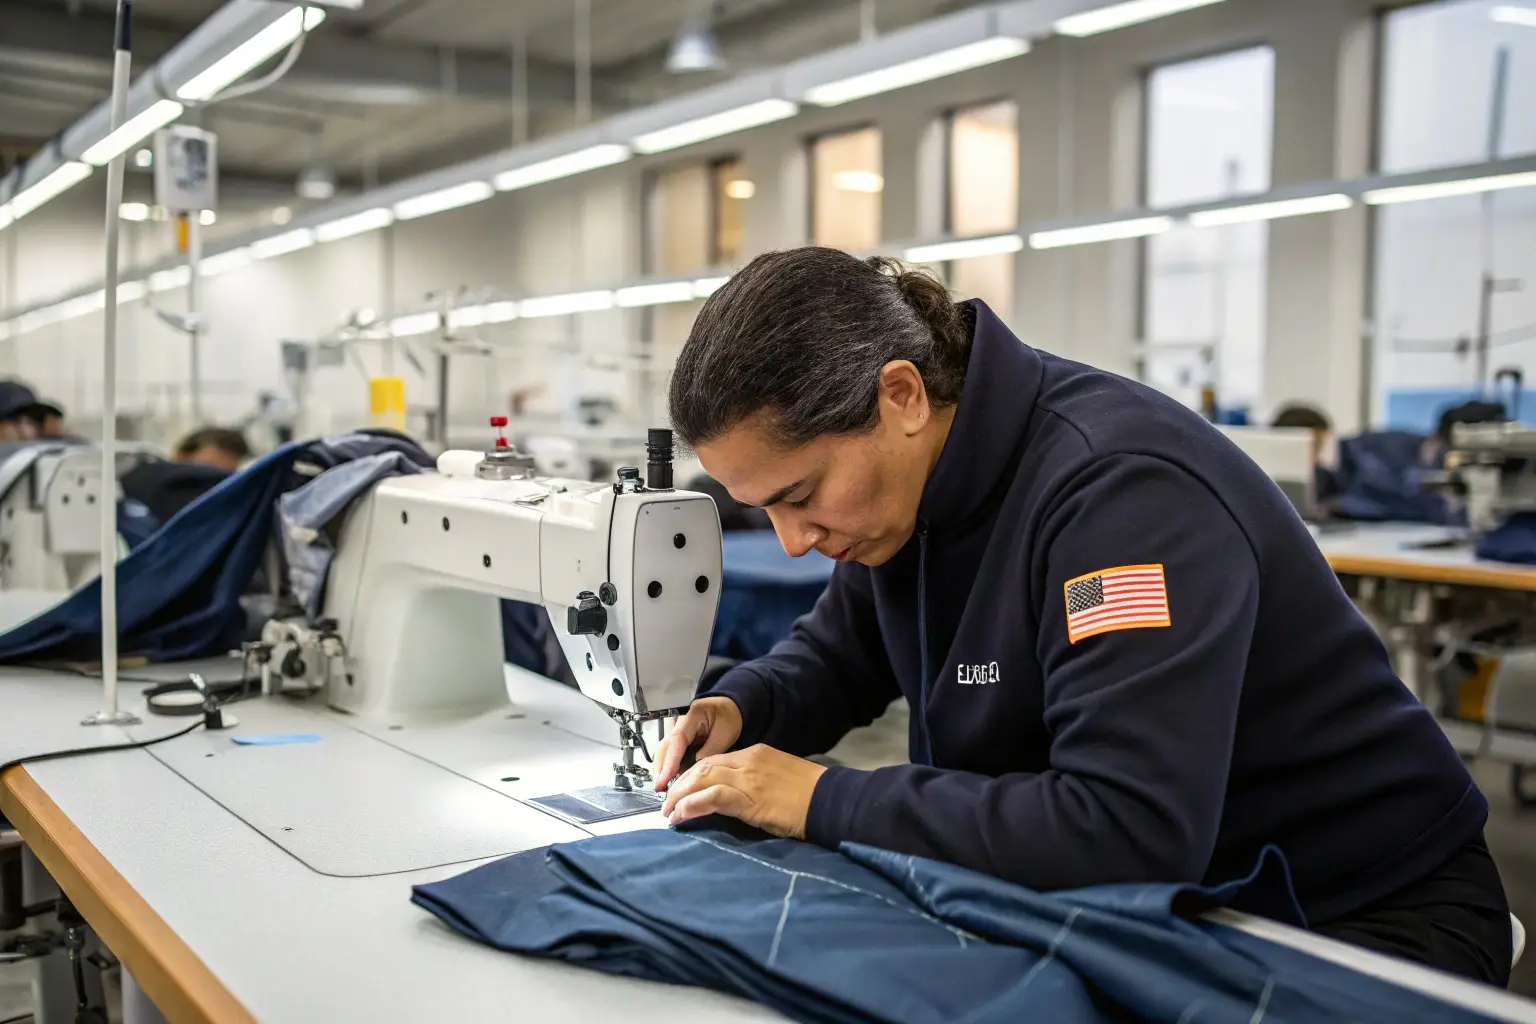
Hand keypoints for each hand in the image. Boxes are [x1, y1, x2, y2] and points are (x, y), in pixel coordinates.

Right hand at [652, 696, 742, 790]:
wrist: (730, 709)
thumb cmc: (729, 717)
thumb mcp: (725, 733)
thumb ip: (710, 750)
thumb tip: (695, 768)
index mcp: (692, 716)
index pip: (677, 740)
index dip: (670, 760)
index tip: (665, 777)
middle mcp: (681, 724)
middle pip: (664, 746)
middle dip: (660, 767)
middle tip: (659, 787)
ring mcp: (679, 733)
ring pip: (665, 752)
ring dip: (662, 769)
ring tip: (661, 787)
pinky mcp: (681, 742)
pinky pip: (671, 755)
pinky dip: (669, 768)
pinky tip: (669, 781)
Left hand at [660, 744, 826, 838]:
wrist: (831, 800)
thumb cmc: (811, 797)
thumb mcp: (779, 781)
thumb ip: (756, 783)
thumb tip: (736, 798)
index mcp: (756, 754)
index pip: (714, 761)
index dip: (693, 776)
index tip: (682, 791)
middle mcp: (748, 760)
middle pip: (702, 767)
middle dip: (681, 785)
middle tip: (668, 803)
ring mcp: (748, 777)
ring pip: (701, 779)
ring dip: (680, 796)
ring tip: (669, 812)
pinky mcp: (749, 797)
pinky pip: (711, 797)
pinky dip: (691, 806)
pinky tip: (681, 816)